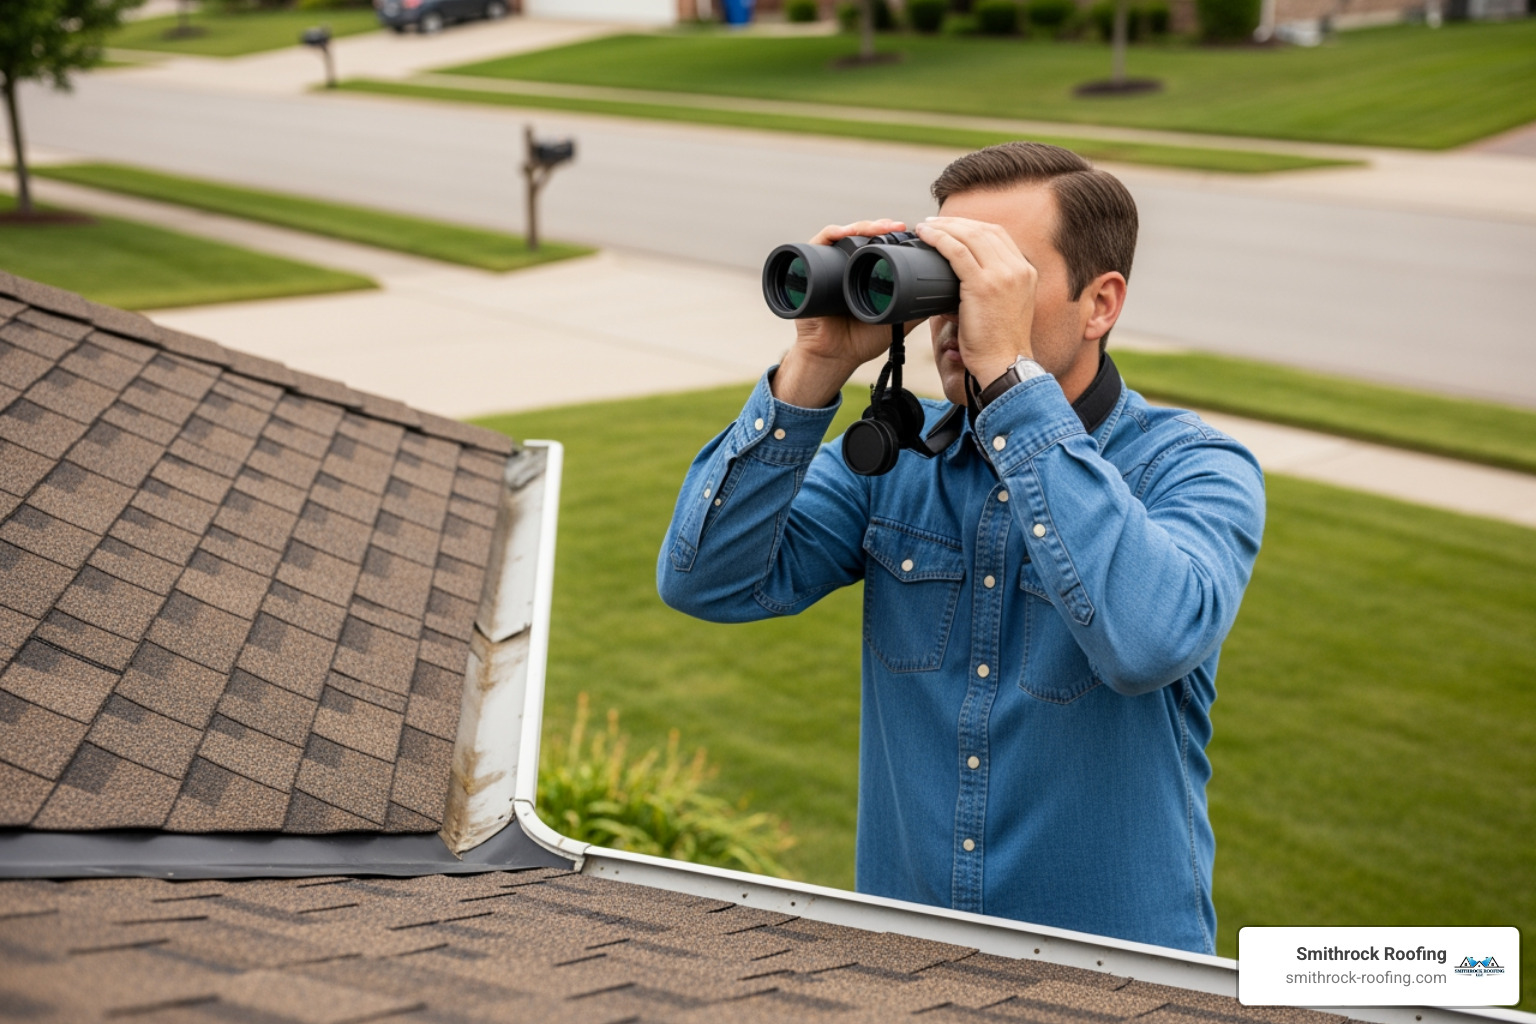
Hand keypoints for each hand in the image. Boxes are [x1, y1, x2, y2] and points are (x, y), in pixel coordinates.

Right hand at [772, 219, 910, 407]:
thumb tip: (943, 294)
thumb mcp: (896, 320)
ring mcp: (827, 264)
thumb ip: (916, 308)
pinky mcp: (808, 268)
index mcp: (864, 271)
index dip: (893, 235)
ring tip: (880, 227)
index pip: (878, 243)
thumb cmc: (861, 340)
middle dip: (881, 226)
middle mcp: (845, 264)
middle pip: (862, 234)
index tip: (912, 233)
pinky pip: (819, 242)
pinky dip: (833, 232)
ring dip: (862, 226)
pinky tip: (846, 232)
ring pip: (844, 233)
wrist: (834, 356)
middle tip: (899, 226)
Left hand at [914, 216, 1035, 387]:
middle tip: (933, 223)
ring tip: (925, 227)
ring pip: (970, 236)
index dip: (972, 226)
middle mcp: (1018, 268)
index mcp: (1026, 271)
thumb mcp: (1005, 307)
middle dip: (956, 223)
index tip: (952, 227)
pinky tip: (926, 236)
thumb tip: (961, 277)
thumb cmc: (997, 344)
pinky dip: (940, 240)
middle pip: (984, 230)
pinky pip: (958, 252)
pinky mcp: (984, 285)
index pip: (998, 235)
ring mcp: (1003, 275)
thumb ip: (993, 287)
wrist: (1004, 364)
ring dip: (945, 227)